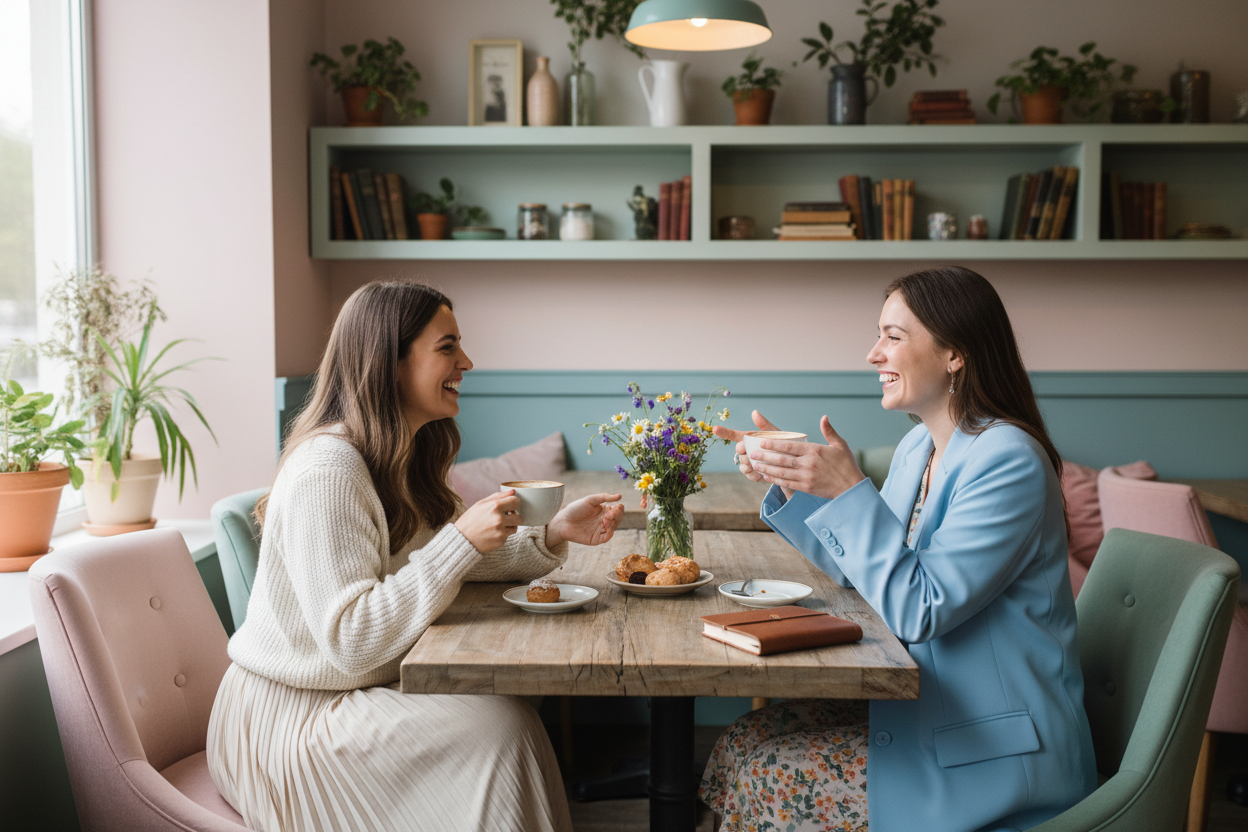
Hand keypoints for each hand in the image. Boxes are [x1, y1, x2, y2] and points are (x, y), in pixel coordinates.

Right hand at [455, 490, 521, 553]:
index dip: (513, 503)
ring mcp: (501, 531)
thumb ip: (498, 496)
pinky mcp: (501, 541)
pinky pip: (508, 536)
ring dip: (509, 526)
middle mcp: (499, 519)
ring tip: (497, 526)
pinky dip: (502, 534)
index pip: (516, 501)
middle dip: (514, 517)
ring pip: (515, 528)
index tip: (509, 506)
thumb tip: (513, 491)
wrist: (461, 539)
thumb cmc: (470, 519)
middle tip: (506, 517)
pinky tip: (492, 533)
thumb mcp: (481, 504)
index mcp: (495, 506)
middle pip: (519, 517)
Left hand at [546, 493, 624, 548]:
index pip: (618, 510)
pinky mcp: (597, 539)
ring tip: (605, 520)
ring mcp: (601, 530)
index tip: (616, 507)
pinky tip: (606, 527)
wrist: (563, 521)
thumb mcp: (590, 500)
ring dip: (613, 523)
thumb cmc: (575, 509)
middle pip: (618, 519)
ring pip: (614, 528)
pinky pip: (607, 537)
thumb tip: (620, 496)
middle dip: (617, 516)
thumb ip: (605, 497)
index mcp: (604, 510)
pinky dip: (609, 533)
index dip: (619, 509)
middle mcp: (604, 520)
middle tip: (609, 514)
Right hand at [712, 410, 781, 483]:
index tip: (715, 429)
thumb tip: (754, 412)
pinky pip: (749, 474)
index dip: (724, 432)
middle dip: (743, 451)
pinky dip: (754, 473)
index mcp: (750, 439)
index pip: (734, 435)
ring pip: (742, 463)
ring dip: (749, 463)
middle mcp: (747, 450)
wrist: (792, 463)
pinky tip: (762, 472)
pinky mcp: (753, 474)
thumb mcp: (776, 434)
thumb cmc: (783, 445)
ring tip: (760, 463)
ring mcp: (748, 462)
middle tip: (751, 451)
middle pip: (738, 450)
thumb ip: (764, 425)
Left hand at [745, 415, 865, 500]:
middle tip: (752, 454)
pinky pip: (786, 483)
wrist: (852, 488)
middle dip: (765, 456)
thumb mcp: (840, 445)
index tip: (761, 442)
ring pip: (782, 472)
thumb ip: (829, 431)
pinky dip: (775, 479)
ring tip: (755, 465)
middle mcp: (809, 464)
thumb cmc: (847, 465)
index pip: (790, 446)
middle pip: (782, 459)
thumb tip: (824, 417)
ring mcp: (806, 477)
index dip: (774, 444)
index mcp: (815, 451)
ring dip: (767, 468)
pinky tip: (766, 476)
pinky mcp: (806, 488)